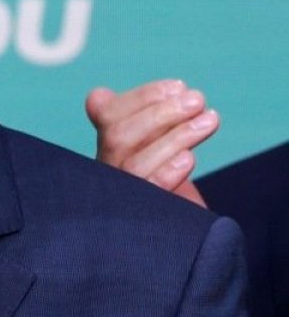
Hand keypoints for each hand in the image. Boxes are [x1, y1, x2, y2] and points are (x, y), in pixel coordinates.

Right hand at [85, 80, 217, 207]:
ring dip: (175, 137)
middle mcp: (107, 171)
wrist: (174, 231)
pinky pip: (149, 192)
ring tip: (209, 120)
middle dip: (160, 113)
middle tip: (197, 99)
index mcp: (107, 147)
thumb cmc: (162, 181)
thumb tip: (114, 94)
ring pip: (136, 163)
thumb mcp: (152, 147)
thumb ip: (138, 122)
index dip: (141, 97)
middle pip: (118, 137)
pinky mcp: (142, 217)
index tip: (177, 86)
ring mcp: (122, 195)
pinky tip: (189, 158)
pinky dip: (167, 172)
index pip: (107, 114)